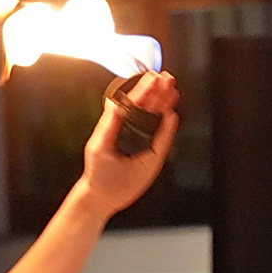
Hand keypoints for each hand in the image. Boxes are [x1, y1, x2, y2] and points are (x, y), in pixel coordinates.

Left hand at [75, 72, 179, 216]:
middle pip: (150, 107)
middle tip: (167, 78)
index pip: (135, 103)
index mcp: (121, 125)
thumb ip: (108, 124)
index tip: (152, 77)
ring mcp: (145, 142)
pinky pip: (164, 138)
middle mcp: (135, 131)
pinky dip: (168, 127)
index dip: (144, 89)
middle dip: (159, 92)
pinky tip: (171, 114)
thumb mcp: (99, 145)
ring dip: (166, 105)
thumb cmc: (99, 172)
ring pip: (159, 119)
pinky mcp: (154, 154)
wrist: (104, 195)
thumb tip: (112, 103)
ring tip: (172, 91)